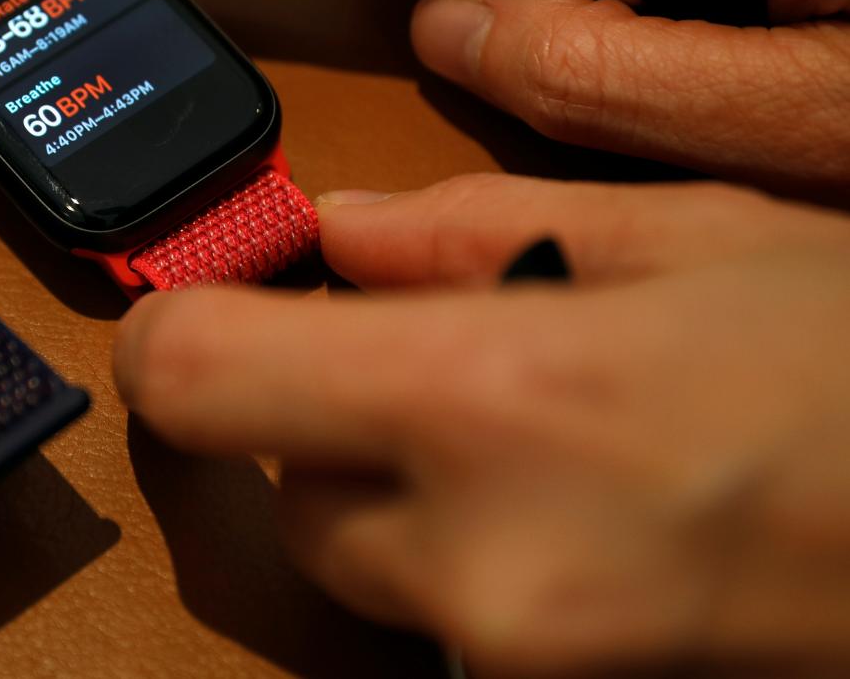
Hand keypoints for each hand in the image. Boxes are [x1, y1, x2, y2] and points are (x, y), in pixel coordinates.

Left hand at [113, 175, 849, 675]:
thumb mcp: (689, 236)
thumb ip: (477, 228)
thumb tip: (341, 234)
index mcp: (499, 400)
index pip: (201, 380)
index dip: (174, 330)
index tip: (203, 297)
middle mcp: (478, 561)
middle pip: (280, 480)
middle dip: (327, 409)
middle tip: (437, 352)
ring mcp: (512, 661)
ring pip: (353, 557)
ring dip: (397, 485)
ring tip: (544, 431)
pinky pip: (438, 615)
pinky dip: (464, 552)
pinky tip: (580, 501)